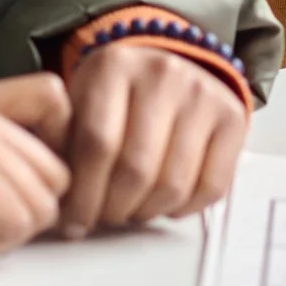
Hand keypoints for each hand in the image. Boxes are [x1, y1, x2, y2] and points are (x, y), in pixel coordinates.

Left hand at [58, 42, 246, 239]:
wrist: (169, 64)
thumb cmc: (115, 95)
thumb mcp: (80, 100)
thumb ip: (62, 141)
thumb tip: (53, 201)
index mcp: (114, 65)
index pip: (96, 142)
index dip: (83, 194)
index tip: (73, 222)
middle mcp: (162, 73)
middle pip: (135, 168)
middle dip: (113, 209)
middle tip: (101, 220)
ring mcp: (201, 94)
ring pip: (172, 184)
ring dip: (145, 213)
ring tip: (129, 211)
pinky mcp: (232, 118)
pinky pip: (210, 187)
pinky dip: (183, 209)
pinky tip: (163, 204)